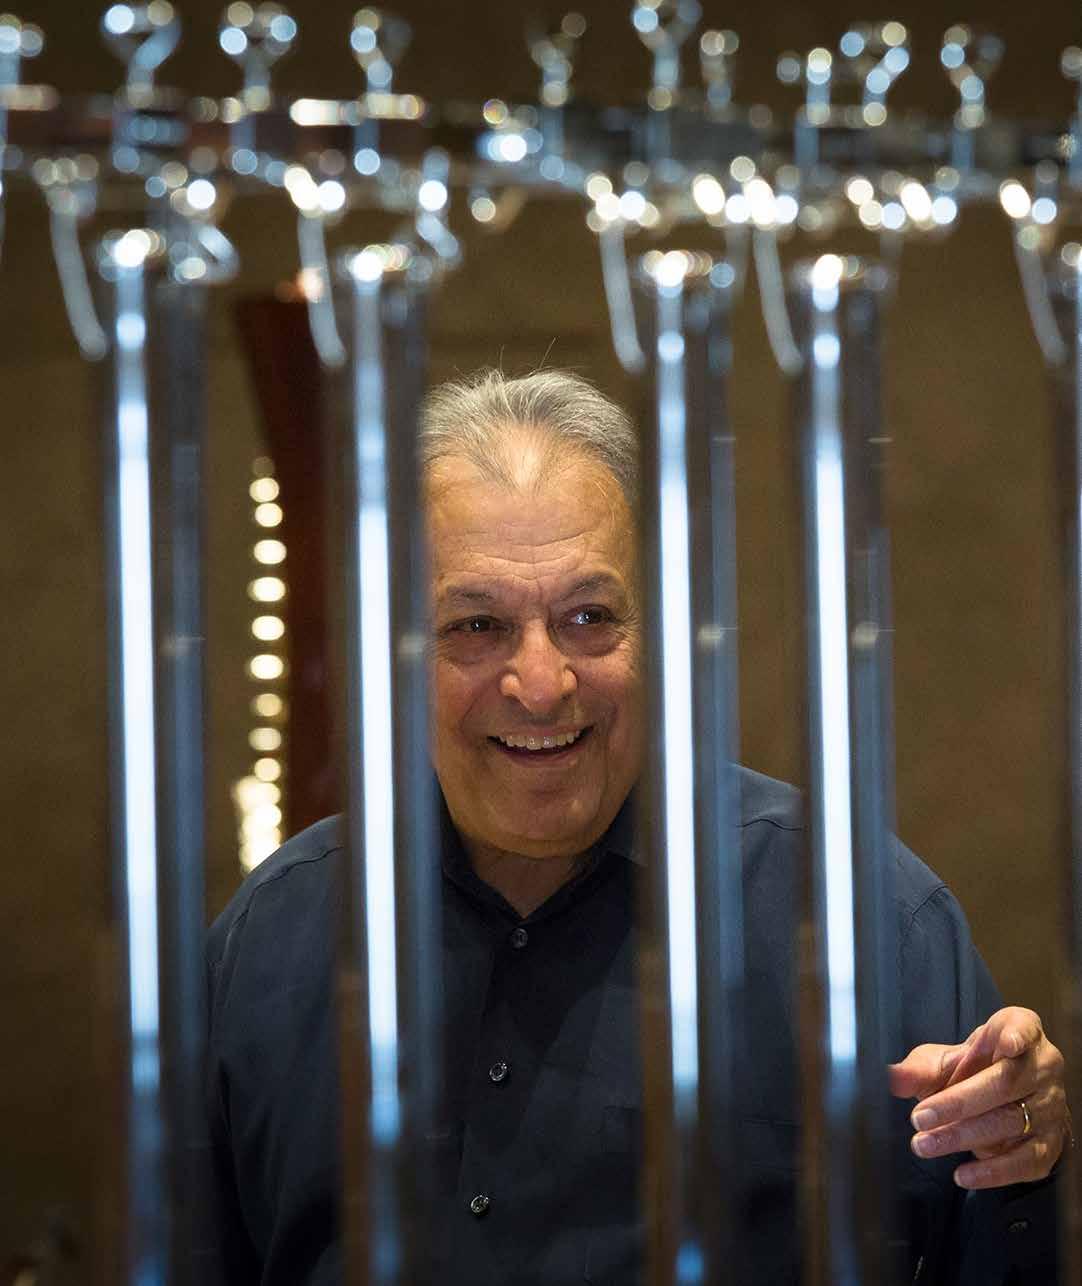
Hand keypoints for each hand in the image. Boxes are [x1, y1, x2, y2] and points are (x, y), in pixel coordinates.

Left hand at [888, 1006, 1070, 1188]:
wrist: (1003, 1102)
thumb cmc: (973, 1070)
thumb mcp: (945, 1061)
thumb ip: (920, 1068)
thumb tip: (894, 1078)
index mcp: (1019, 1032)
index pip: (1024, 1027)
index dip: (1017, 1034)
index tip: (1007, 1042)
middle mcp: (1042, 1067)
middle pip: (1004, 1082)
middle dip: (958, 1102)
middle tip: (919, 1118)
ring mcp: (1050, 1106)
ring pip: (1011, 1122)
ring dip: (963, 1136)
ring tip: (925, 1144)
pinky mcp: (1050, 1143)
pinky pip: (1025, 1161)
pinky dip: (992, 1171)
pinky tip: (962, 1174)